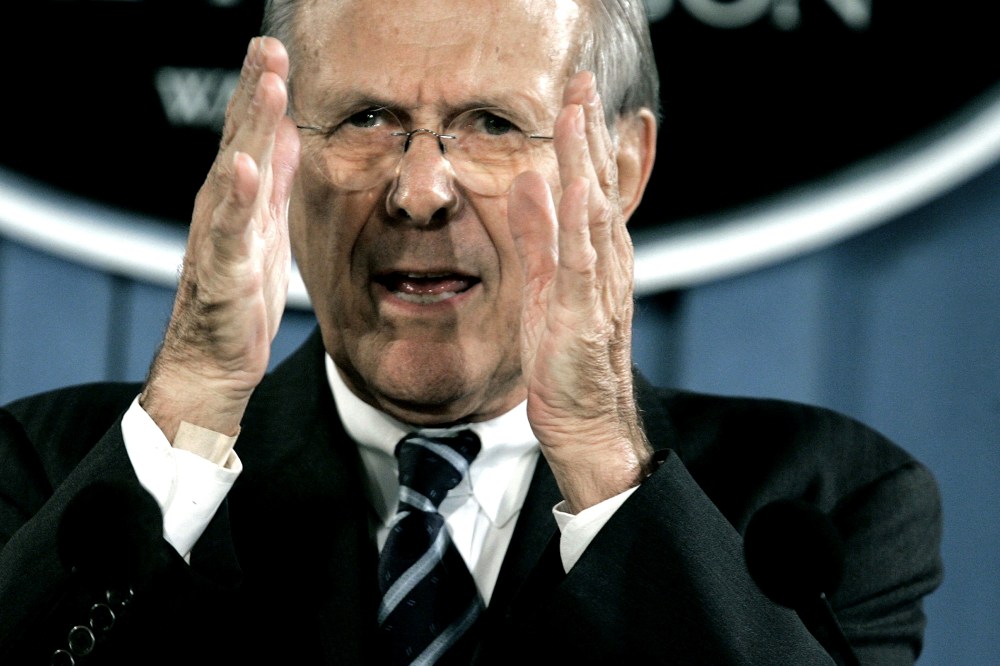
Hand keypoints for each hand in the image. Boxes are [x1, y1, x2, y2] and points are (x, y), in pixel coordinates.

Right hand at [141, 37, 299, 440]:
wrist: (215, 361)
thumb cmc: (242, 295)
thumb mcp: (269, 228)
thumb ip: (278, 182)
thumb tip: (291, 133)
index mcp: (240, 196)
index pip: (251, 133)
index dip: (262, 90)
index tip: (276, 48)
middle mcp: (223, 207)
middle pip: (241, 138)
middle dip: (255, 90)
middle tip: (268, 46)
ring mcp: (220, 235)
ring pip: (236, 172)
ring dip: (251, 129)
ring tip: (267, 87)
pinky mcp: (224, 270)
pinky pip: (230, 230)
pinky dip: (238, 199)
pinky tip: (246, 168)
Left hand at [508, 71, 653, 512]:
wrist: (584, 420)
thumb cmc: (564, 358)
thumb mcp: (542, 282)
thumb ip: (537, 233)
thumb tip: (527, 182)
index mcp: (593, 255)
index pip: (590, 186)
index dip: (582, 140)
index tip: (573, 94)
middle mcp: (605, 263)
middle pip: (599, 187)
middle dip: (588, 133)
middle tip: (581, 81)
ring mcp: (599, 288)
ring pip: (594, 213)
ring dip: (585, 161)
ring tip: (577, 113)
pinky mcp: (584, 314)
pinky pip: (583, 261)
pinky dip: (582, 221)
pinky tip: (577, 186)